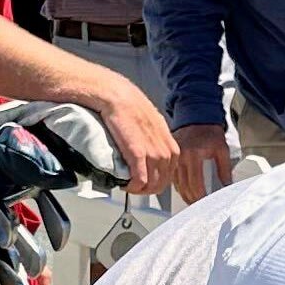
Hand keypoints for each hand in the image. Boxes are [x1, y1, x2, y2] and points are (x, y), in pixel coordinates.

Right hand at [83, 72, 180, 197]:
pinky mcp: (138, 154)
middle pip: (163, 182)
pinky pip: (140, 180)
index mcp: (168, 141)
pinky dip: (132, 187)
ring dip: (139, 190)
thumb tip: (147, 148)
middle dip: (148, 189)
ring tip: (127, 186)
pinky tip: (125, 184)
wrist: (114, 94)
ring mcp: (153, 152)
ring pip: (152, 185)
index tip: (145, 181)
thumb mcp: (149, 121)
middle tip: (134, 187)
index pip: (170, 171)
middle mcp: (164, 148)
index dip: (157, 180)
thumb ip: (153, 137)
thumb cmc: (127, 104)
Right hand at [172, 124, 235, 202]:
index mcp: (193, 155)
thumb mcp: (222, 149)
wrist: (196, 118)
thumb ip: (225, 169)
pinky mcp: (170, 159)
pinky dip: (180, 187)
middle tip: (201, 206)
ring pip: (177, 185)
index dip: (201, 197)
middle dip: (193, 200)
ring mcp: (173, 159)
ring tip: (194, 202)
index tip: (207, 203)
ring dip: (186, 195)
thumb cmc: (209, 132)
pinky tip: (187, 191)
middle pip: (185, 187)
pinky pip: (173, 178)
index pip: (195, 184)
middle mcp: (180, 157)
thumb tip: (227, 185)